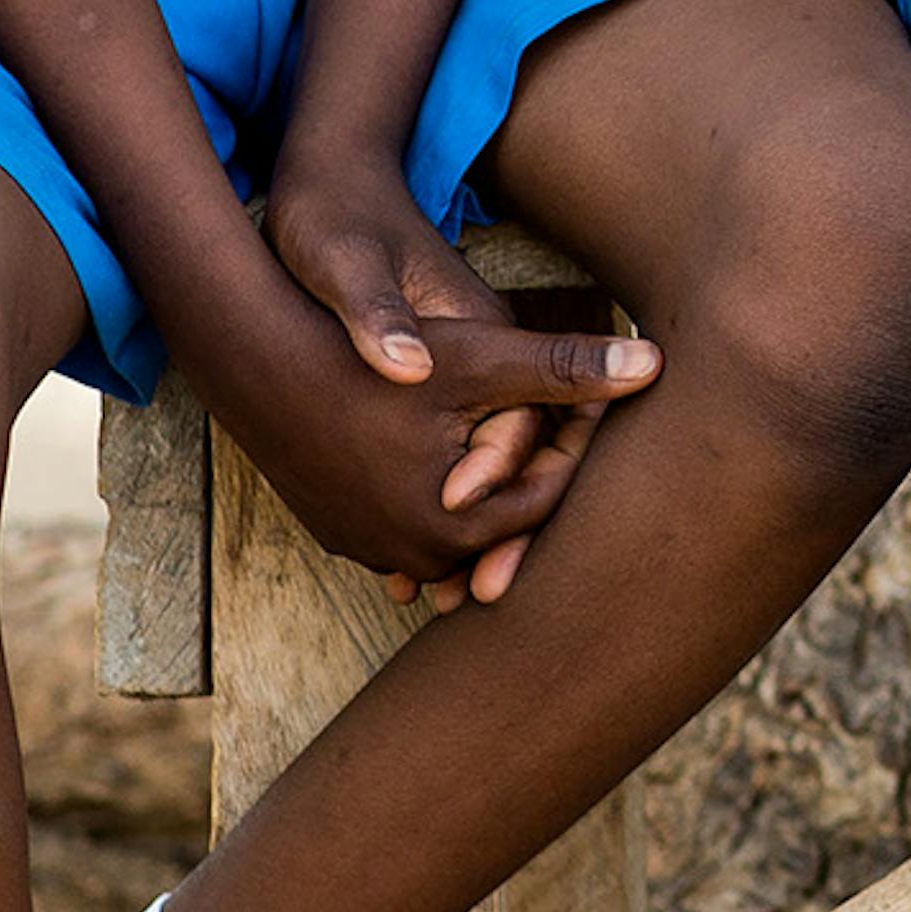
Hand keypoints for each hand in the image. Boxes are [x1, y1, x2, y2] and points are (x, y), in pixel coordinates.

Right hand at [220, 168, 660, 602]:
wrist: (253, 359)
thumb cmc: (368, 353)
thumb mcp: (476, 357)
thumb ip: (566, 367)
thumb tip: (657, 362)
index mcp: (455, 528)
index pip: (546, 501)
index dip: (580, 450)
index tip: (607, 408)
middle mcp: (412, 558)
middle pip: (505, 521)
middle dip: (541, 475)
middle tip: (582, 429)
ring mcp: (370, 551)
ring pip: (459, 523)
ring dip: (492, 487)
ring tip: (530, 438)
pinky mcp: (339, 535)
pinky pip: (411, 520)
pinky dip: (440, 492)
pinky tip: (464, 455)